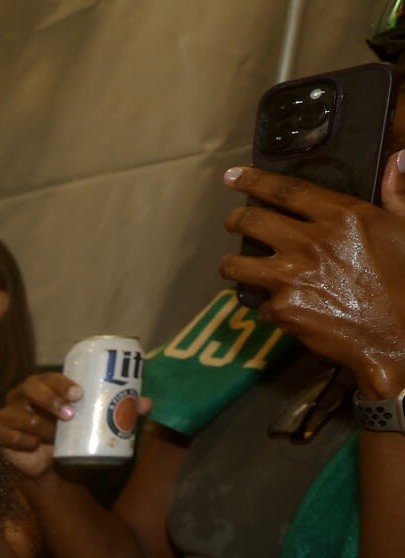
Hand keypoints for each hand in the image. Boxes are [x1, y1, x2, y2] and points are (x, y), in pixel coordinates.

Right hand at [0, 372, 150, 479]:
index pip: (48, 377)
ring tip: (54, 436)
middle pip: (29, 388)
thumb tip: (147, 403)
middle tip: (70, 415)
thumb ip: (117, 411)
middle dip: (49, 400)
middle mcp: (22, 396)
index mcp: (42, 387)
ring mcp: (8, 413)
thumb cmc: (70, 435)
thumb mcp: (93, 422)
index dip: (61, 383)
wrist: (49, 464)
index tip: (79, 394)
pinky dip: (19, 439)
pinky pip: (4, 433)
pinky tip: (31, 444)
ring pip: (19, 414)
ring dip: (38, 425)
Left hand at [221, 161, 404, 396]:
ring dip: (231, 263)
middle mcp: (311, 241)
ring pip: (236, 263)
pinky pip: (259, 304)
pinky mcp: (284, 308)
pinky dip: (267, 307)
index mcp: (343, 216)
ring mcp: (293, 275)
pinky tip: (277, 309)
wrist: (400, 336)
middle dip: (235, 220)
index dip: (254, 180)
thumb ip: (396, 194)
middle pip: (251, 221)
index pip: (286, 190)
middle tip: (234, 222)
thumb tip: (396, 159)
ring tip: (236, 266)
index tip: (232, 176)